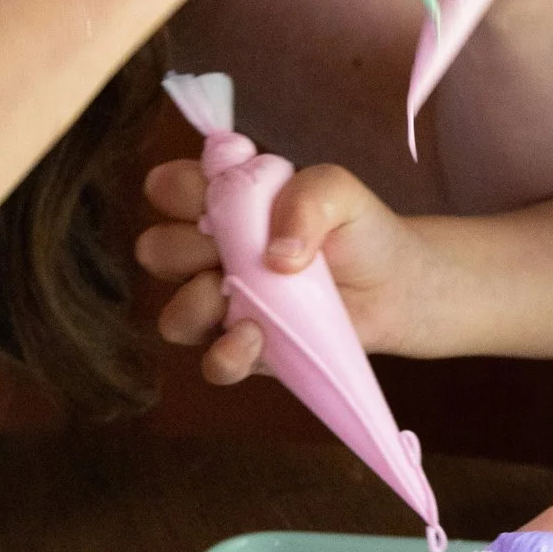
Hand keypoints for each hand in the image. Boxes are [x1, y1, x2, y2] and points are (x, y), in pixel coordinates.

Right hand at [137, 157, 433, 378]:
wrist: (396, 286)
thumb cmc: (358, 229)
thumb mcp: (339, 191)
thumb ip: (307, 199)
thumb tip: (276, 257)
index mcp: (224, 203)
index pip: (169, 188)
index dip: (179, 190)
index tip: (217, 195)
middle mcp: (212, 253)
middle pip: (156, 250)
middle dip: (184, 249)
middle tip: (232, 247)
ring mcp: (225, 306)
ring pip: (174, 316)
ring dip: (196, 306)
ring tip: (237, 299)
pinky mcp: (248, 350)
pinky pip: (213, 363)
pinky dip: (227, 354)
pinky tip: (257, 337)